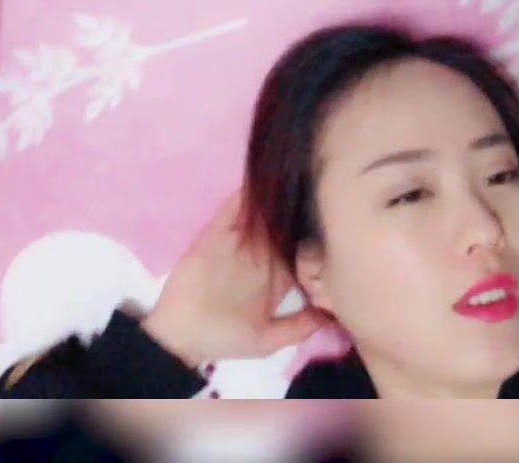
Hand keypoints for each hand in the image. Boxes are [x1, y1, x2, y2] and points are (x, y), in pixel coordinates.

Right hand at [141, 190, 326, 365]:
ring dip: (273, 200)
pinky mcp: (215, 236)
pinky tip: (256, 182)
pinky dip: (242, 199)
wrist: (180, 337)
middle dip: (300, 212)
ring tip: (292, 177)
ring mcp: (238, 244)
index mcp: (278, 278)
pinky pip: (230, 214)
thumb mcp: (266, 340)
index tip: (338, 225)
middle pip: (286, 229)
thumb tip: (332, 315)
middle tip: (319, 189)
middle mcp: (262, 257)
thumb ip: (298, 327)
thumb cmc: (224, 339)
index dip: (318, 241)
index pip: (304, 254)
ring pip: (261, 216)